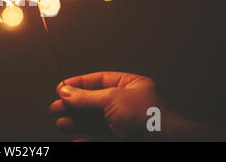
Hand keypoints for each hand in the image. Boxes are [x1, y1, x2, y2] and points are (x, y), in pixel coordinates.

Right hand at [50, 72, 170, 140]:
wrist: (169, 145)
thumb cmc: (153, 119)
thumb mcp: (112, 100)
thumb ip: (86, 97)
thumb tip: (66, 91)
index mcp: (132, 86)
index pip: (100, 80)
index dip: (79, 84)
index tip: (61, 88)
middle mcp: (130, 104)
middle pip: (95, 102)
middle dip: (74, 105)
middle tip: (56, 107)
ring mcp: (129, 124)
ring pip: (97, 122)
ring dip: (77, 123)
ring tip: (61, 124)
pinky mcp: (126, 141)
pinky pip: (103, 138)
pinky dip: (88, 139)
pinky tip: (76, 139)